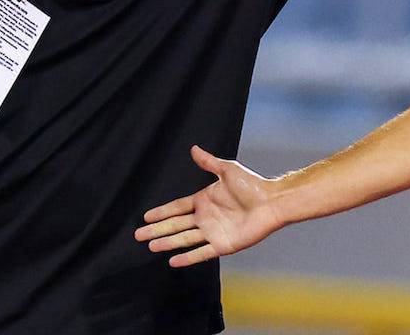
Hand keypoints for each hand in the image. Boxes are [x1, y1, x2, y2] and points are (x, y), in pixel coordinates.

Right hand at [135, 145, 283, 266]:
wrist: (271, 202)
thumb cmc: (252, 185)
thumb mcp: (227, 170)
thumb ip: (209, 162)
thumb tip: (194, 148)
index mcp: (204, 200)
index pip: (177, 208)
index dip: (161, 212)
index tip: (145, 216)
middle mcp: (205, 217)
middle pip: (175, 225)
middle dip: (156, 229)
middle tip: (138, 235)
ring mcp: (213, 232)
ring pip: (184, 239)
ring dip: (167, 242)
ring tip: (151, 246)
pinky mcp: (223, 245)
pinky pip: (201, 253)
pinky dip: (188, 257)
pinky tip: (173, 261)